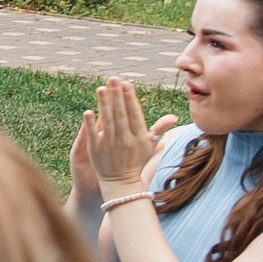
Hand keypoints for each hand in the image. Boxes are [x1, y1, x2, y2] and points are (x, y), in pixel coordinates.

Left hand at [82, 77, 158, 192]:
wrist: (122, 183)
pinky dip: (90, 124)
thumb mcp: (151, 147)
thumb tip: (174, 117)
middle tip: (113, 78)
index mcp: (138, 138)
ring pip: (107, 121)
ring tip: (101, 88)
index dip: (130, 98)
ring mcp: (110, 145)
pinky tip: (88, 111)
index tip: (126, 83)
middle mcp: (125, 140)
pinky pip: (94, 135)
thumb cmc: (137, 162)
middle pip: (120, 114)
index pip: (134, 114)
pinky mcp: (96, 151)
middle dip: (117, 96)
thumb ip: (160, 130)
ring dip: (104, 104)